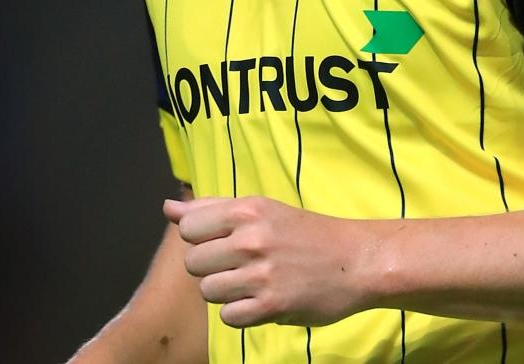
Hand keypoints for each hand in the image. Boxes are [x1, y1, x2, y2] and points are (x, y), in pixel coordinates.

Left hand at [163, 196, 375, 328]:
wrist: (355, 260)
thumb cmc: (305, 233)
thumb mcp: (261, 209)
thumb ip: (212, 208)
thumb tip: (168, 207)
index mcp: (247, 211)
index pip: (188, 228)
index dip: (201, 239)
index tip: (224, 242)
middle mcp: (251, 239)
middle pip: (193, 262)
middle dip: (211, 267)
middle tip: (240, 265)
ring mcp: (262, 274)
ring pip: (208, 291)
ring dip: (225, 292)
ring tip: (250, 284)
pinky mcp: (272, 306)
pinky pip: (229, 317)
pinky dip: (241, 313)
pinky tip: (260, 301)